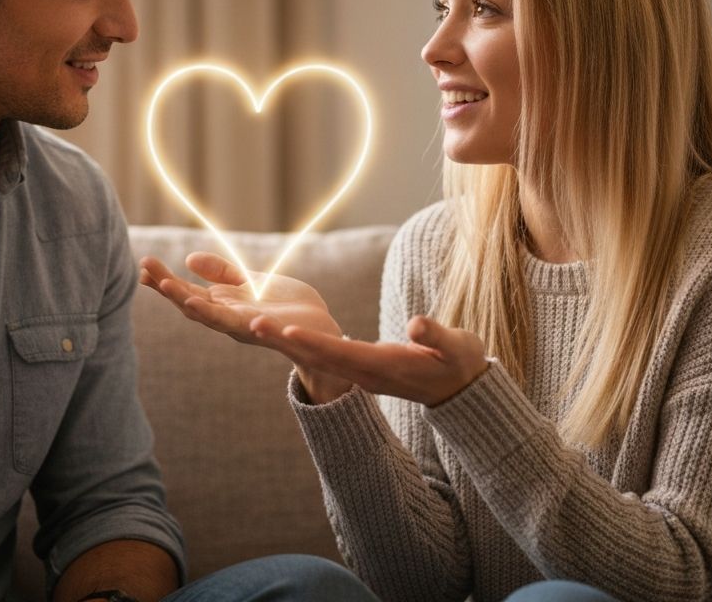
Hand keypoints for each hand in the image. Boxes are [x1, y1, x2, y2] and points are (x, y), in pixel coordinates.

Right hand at [138, 253, 352, 401]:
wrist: (319, 331)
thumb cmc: (285, 307)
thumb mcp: (250, 282)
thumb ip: (223, 273)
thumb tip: (188, 259)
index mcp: (223, 306)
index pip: (187, 293)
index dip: (165, 281)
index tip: (143, 266)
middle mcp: (230, 321)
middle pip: (194, 306)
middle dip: (171, 290)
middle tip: (147, 271)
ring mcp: (251, 329)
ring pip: (220, 321)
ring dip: (199, 309)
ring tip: (179, 293)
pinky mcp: (276, 333)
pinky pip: (262, 330)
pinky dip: (253, 324)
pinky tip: (247, 315)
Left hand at [251, 314, 490, 407]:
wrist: (460, 388)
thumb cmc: (459, 362)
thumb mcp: (456, 347)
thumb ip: (436, 336)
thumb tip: (416, 323)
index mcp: (385, 366)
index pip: (344, 353)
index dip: (315, 343)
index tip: (287, 334)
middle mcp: (367, 372)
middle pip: (320, 355)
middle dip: (285, 341)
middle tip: (251, 324)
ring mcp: (362, 372)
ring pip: (318, 356)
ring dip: (285, 341)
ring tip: (253, 323)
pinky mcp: (362, 367)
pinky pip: (325, 355)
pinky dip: (301, 343)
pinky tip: (280, 332)